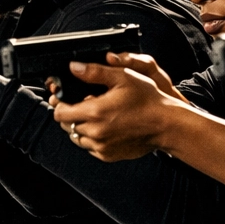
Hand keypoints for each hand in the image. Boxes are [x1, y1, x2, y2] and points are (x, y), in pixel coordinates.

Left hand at [50, 53, 189, 161]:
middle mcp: (95, 132)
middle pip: (66, 126)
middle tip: (80, 104)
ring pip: (77, 138)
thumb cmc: (148, 100)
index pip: (60, 113)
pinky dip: (92, 139)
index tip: (61, 99)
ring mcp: (101, 146)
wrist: (166, 124)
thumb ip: (94, 72)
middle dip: (69, 114)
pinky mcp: (108, 155)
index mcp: (94, 112)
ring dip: (80, 127)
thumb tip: (74, 68)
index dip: (58, 104)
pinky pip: (90, 148)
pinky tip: (103, 128)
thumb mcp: (122, 77)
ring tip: (93, 116)